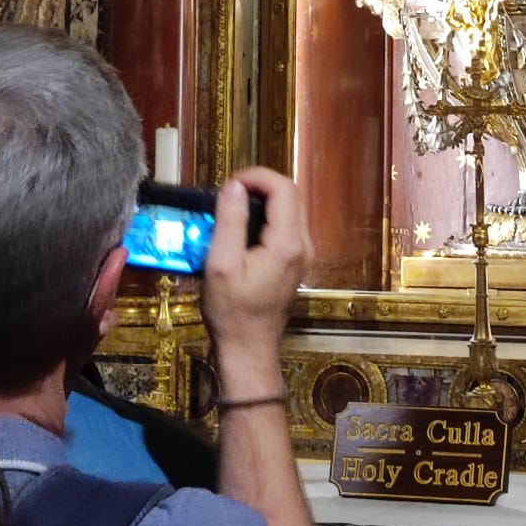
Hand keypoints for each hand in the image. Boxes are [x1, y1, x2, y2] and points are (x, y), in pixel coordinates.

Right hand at [202, 167, 311, 393]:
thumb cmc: (231, 312)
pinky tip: (245, 225)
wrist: (248, 349)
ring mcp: (304, 253)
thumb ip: (230, 222)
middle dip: (262, 184)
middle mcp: (303, 244)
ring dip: (266, 198)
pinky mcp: (297, 261)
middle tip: (231, 191)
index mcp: (287, 243)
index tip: (230, 183)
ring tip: (234, 205)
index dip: (256, 176)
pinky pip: (288, 224)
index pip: (283, 188)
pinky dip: (269, 215)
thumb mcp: (221, 265)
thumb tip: (234, 187)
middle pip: (292, 194)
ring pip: (292, 208)